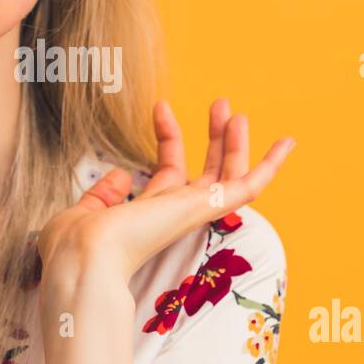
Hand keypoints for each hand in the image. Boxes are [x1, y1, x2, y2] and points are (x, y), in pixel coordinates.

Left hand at [36, 98, 294, 285]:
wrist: (83, 259)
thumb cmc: (75, 245)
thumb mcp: (85, 211)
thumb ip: (103, 195)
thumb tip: (122, 175)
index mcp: (147, 216)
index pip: (169, 172)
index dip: (169, 136)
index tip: (161, 106)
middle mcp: (174, 216)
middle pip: (207, 173)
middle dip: (214, 137)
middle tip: (220, 104)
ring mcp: (191, 212)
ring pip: (228, 176)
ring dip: (234, 142)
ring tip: (234, 110)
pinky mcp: (205, 208)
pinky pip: (248, 187)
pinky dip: (270, 165)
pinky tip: (288, 142)